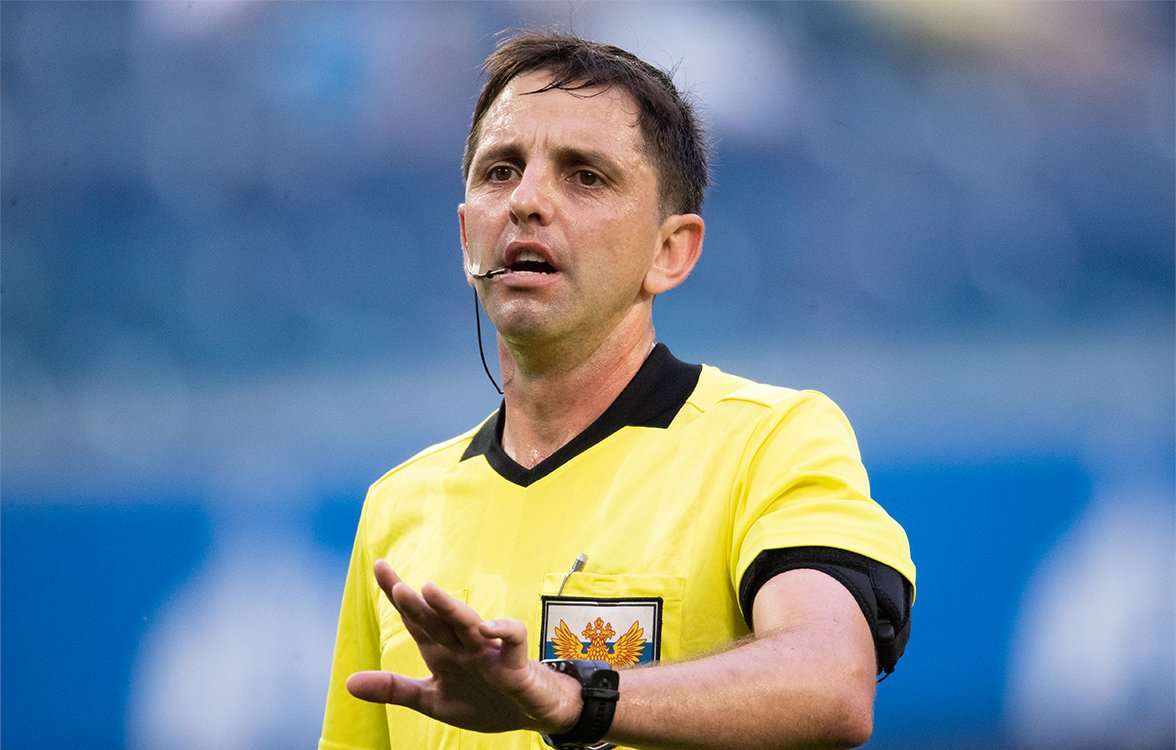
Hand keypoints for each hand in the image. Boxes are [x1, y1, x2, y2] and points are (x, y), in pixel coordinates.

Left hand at [346, 560, 581, 734]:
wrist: (530, 713)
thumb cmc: (484, 701)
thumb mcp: (432, 701)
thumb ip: (394, 690)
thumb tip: (349, 682)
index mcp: (441, 652)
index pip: (416, 619)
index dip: (398, 595)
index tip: (380, 566)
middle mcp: (462, 646)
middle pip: (436, 620)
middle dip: (416, 603)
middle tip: (395, 582)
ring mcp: (489, 652)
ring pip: (468, 624)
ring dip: (451, 608)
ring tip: (430, 591)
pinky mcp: (515, 664)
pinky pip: (512, 639)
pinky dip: (502, 631)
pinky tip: (486, 629)